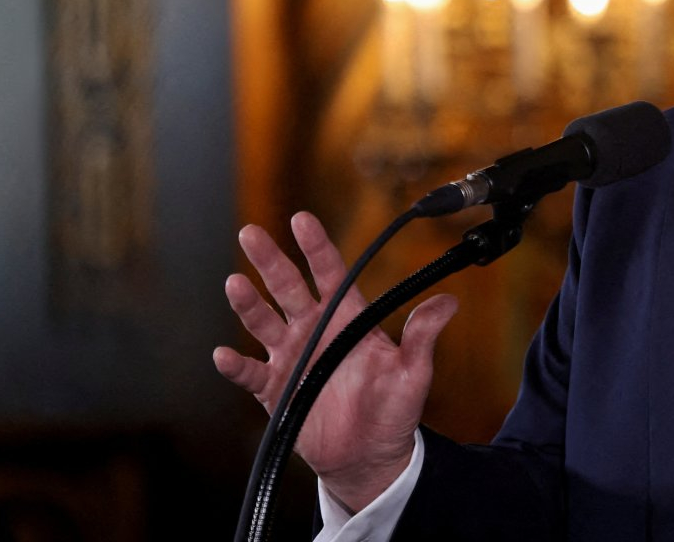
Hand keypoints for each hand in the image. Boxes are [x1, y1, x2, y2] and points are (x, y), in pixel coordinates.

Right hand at [213, 211, 458, 510]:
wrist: (369, 455)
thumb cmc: (393, 408)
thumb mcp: (413, 371)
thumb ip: (422, 336)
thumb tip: (449, 303)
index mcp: (347, 318)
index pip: (329, 274)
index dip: (315, 247)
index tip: (301, 220)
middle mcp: (314, 331)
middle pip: (288, 288)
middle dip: (270, 261)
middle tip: (251, 233)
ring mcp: (290, 358)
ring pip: (263, 323)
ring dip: (249, 304)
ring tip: (236, 284)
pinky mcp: (274, 390)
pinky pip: (251, 373)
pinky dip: (236, 365)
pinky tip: (224, 355)